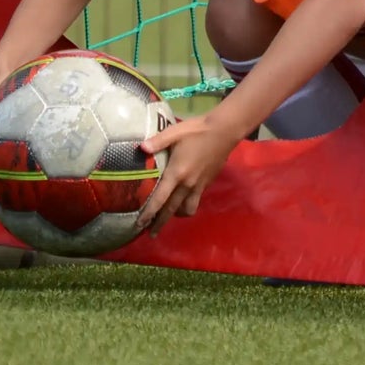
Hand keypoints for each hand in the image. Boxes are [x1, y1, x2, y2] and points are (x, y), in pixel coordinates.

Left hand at [137, 115, 243, 233]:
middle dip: (160, 223)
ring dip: (176, 215)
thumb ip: (157, 141)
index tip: (140, 224)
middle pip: (172, 210)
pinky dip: (187, 205)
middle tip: (150, 234)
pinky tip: (182, 200)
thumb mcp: (175, 132)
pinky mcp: (207, 184)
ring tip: (168, 215)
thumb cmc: (198, 130)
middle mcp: (187, 184)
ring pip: (187, 209)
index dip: (149, 213)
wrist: (225, 131)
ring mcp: (199, 186)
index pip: (160, 198)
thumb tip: (141, 148)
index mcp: (177, 173)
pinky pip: (195, 201)